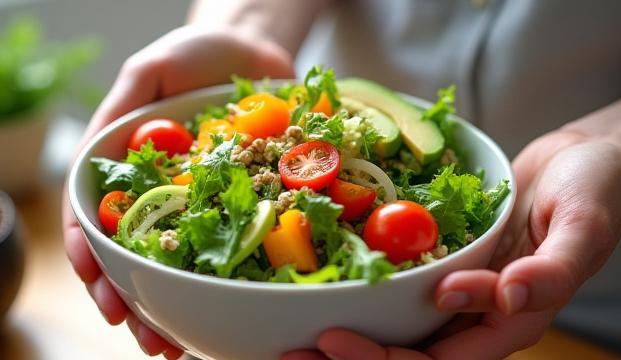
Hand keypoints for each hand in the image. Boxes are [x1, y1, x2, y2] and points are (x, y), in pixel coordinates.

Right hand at [63, 25, 293, 358]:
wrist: (253, 48)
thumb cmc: (195, 54)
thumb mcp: (148, 70)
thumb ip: (120, 111)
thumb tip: (92, 161)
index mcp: (126, 169)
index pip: (96, 221)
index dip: (94, 261)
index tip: (107, 298)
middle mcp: (161, 191)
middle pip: (138, 254)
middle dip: (139, 300)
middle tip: (152, 341)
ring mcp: (202, 198)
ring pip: (183, 259)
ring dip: (179, 304)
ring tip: (181, 345)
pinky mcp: (242, 196)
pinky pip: (236, 239)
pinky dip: (230, 275)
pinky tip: (230, 306)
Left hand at [283, 128, 620, 358]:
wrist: (583, 162)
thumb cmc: (595, 191)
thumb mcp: (583, 225)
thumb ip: (553, 269)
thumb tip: (508, 298)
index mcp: (510, 320)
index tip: (333, 339)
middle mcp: (478, 314)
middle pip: (410, 356)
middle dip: (353, 358)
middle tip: (292, 353)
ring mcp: (459, 290)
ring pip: (400, 329)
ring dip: (350, 334)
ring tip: (292, 336)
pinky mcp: (446, 262)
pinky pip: (403, 287)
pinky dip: (365, 292)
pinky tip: (328, 284)